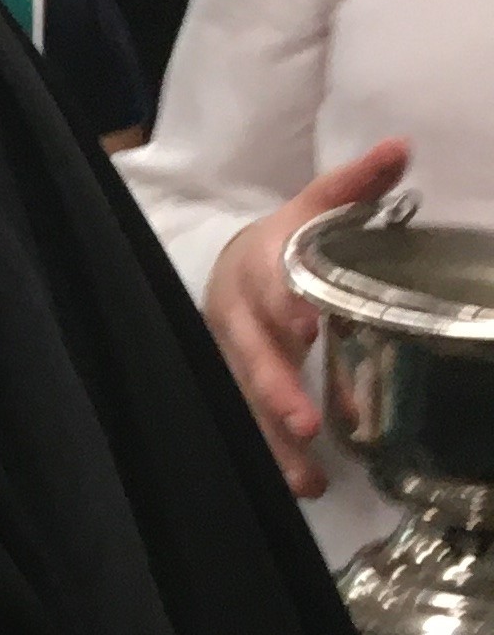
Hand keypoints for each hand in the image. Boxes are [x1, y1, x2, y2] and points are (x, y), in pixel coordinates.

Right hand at [202, 139, 410, 497]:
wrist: (234, 267)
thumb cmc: (283, 240)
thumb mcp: (314, 209)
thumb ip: (353, 186)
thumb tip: (400, 148)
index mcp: (257, 267)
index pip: (267, 285)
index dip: (283, 305)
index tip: (305, 325)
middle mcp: (238, 315)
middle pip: (251, 354)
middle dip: (275, 387)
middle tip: (304, 419)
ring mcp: (235, 355)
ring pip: (247, 399)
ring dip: (275, 438)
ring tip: (306, 479)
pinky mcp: (238, 383)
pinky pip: (254, 420)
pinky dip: (277, 454)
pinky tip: (306, 486)